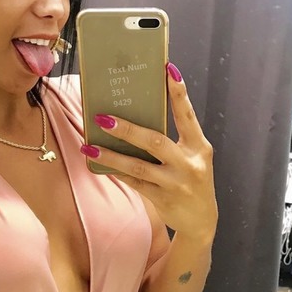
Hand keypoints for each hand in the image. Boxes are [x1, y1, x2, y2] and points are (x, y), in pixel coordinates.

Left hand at [84, 63, 218, 241]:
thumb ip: (175, 140)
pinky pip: (134, 182)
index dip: (178, 93)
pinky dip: (116, 171)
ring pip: (138, 166)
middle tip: (103, 118)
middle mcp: (189, 163)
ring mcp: (175, 183)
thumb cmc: (192, 181)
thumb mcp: (193, 157)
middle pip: (155, 141)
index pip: (187, 115)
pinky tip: (98, 164)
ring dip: (112, 155)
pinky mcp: (162, 199)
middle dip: (127, 129)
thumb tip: (139, 116)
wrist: (201, 221)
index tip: (168, 70)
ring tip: (90, 146)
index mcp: (199, 147)